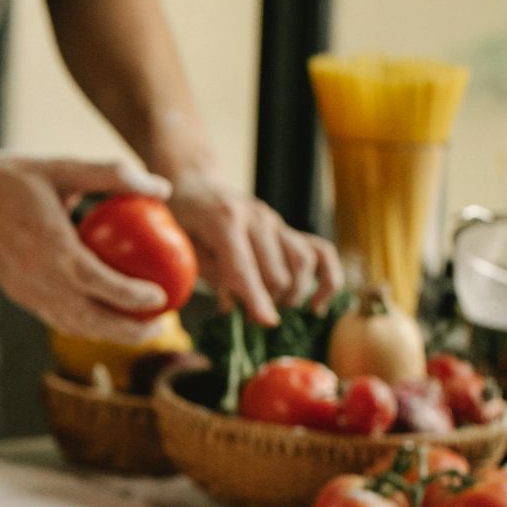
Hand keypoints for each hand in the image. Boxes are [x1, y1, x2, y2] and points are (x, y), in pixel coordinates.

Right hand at [0, 140, 173, 344]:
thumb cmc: (12, 177)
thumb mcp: (63, 167)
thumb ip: (112, 175)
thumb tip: (162, 188)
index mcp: (53, 249)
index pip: (101, 285)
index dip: (135, 298)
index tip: (163, 299)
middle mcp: (39, 278)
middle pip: (92, 320)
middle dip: (130, 332)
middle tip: (161, 325)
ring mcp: (25, 291)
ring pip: (73, 326)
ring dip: (108, 334)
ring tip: (139, 328)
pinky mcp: (17, 294)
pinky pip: (55, 318)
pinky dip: (83, 325)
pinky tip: (102, 317)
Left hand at [166, 172, 342, 325]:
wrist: (196, 184)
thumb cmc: (181, 217)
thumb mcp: (179, 242)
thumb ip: (206, 271)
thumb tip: (233, 307)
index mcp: (224, 219)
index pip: (244, 266)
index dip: (255, 297)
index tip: (266, 322)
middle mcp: (258, 218)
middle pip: (276, 271)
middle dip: (265, 302)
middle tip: (244, 318)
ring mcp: (276, 222)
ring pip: (302, 263)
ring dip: (291, 294)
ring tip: (271, 308)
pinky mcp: (287, 229)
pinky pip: (321, 252)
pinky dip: (327, 279)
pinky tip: (317, 305)